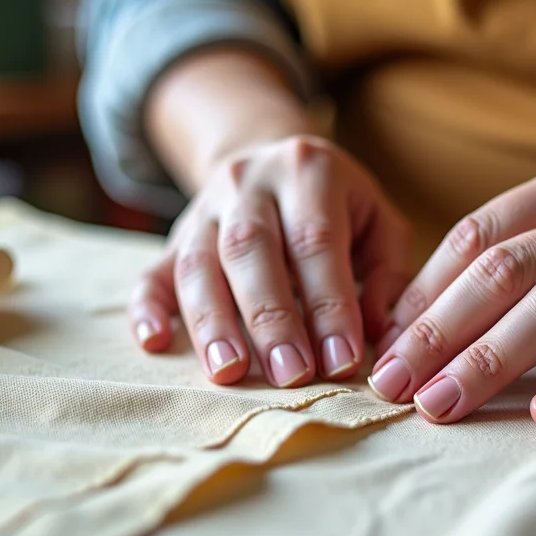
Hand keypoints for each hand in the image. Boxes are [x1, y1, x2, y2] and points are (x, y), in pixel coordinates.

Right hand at [130, 135, 411, 386]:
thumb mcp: (379, 222)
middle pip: (251, 249)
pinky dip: (148, 309)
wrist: (272, 161)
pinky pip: (152, 271)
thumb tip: (379, 337)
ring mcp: (204, 207)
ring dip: (213, 322)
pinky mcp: (174, 238)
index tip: (341, 361)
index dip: (329, 303)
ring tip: (229, 372)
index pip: (316, 240)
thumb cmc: (340, 208)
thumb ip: (387, 276)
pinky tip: (156, 343)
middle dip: (271, 318)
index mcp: (309, 170)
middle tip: (290, 374)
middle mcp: (249, 181)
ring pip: (199, 262)